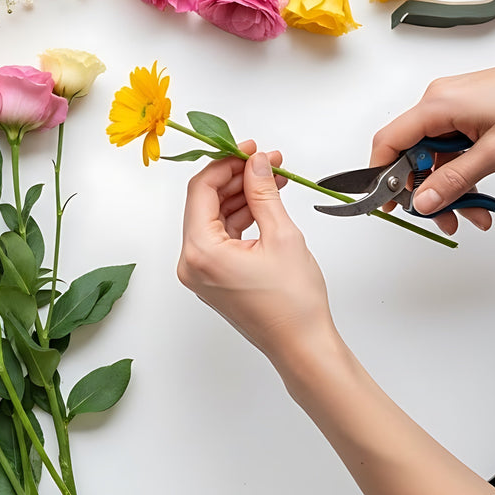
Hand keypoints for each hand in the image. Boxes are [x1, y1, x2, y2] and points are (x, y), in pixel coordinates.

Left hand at [177, 141, 331, 359]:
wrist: (302, 346)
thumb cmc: (294, 304)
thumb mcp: (281, 235)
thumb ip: (263, 192)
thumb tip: (256, 162)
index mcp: (200, 251)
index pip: (201, 190)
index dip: (225, 163)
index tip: (249, 148)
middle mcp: (191, 262)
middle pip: (205, 202)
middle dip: (236, 177)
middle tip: (267, 161)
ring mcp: (200, 272)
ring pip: (214, 218)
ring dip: (241, 196)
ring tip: (273, 179)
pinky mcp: (212, 277)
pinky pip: (220, 236)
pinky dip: (240, 217)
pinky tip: (264, 203)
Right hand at [372, 50, 494, 233]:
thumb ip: (455, 180)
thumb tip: (423, 201)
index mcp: (437, 105)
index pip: (389, 142)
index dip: (380, 176)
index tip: (386, 203)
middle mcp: (439, 101)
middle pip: (413, 154)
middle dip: (426, 190)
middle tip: (441, 217)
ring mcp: (453, 105)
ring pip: (435, 155)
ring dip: (449, 185)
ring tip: (472, 212)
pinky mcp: (467, 110)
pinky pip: (452, 146)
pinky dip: (461, 170)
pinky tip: (479, 192)